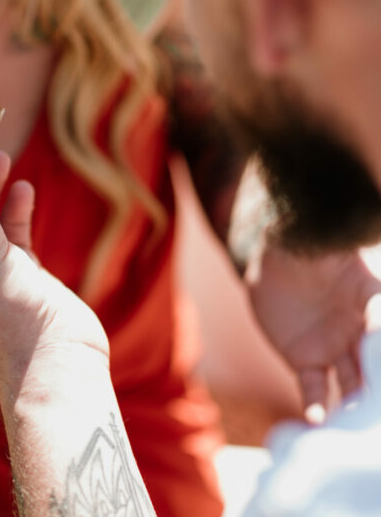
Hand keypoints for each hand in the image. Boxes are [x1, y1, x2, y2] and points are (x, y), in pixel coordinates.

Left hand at [246, 242, 380, 422]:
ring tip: (354, 424)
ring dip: (354, 405)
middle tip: (375, 411)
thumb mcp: (330, 246)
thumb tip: (361, 222)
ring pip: (351, 384)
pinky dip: (315, 405)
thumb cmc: (311, 247)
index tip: (378, 358)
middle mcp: (360, 333)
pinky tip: (318, 421)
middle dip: (378, 387)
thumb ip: (342, 248)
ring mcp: (334, 349)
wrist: (277, 260)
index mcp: (375, 303)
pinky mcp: (305, 360)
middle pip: (375, 365)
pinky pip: (313, 387)